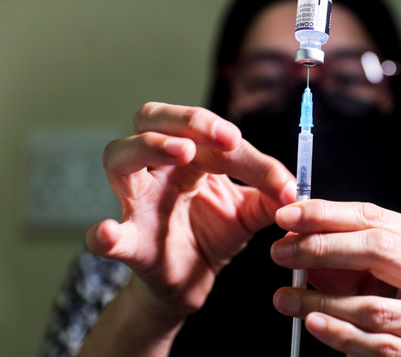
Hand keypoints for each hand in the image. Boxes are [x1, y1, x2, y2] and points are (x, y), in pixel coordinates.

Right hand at [86, 102, 295, 319]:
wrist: (191, 281)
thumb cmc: (212, 235)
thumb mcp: (247, 213)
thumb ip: (269, 197)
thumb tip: (295, 189)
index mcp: (189, 157)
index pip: (211, 138)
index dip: (245, 153)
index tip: (281, 180)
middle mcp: (158, 169)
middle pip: (152, 119)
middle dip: (189, 120)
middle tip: (227, 137)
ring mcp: (138, 201)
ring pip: (120, 156)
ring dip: (150, 146)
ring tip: (183, 152)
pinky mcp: (132, 242)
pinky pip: (109, 236)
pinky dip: (105, 234)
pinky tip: (108, 233)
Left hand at [271, 200, 400, 355]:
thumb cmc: (393, 314)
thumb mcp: (370, 278)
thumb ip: (340, 258)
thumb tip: (294, 237)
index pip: (375, 218)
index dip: (328, 214)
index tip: (288, 216)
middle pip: (381, 250)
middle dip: (323, 248)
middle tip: (281, 252)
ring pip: (374, 307)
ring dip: (321, 301)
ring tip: (286, 298)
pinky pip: (377, 346)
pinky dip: (339, 333)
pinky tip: (313, 323)